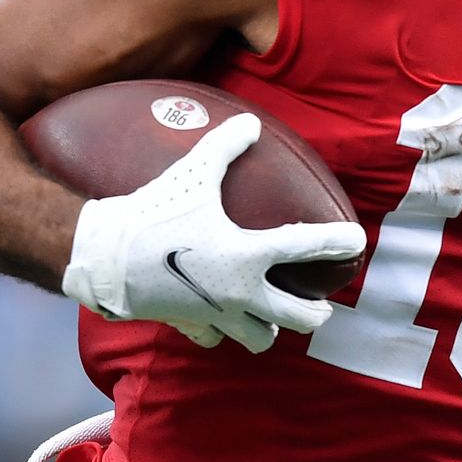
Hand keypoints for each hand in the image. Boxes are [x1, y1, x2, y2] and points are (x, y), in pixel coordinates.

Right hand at [60, 113, 365, 351]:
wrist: (104, 258)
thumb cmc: (152, 214)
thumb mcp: (192, 174)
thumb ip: (224, 147)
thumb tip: (249, 122)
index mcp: (248, 255)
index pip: (305, 247)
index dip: (335, 242)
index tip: (357, 242)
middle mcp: (240, 292)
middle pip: (297, 316)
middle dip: (315, 312)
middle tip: (322, 304)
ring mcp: (216, 315)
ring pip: (260, 338)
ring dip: (270, 328)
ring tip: (274, 317)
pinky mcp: (190, 325)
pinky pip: (215, 338)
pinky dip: (222, 330)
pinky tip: (221, 318)